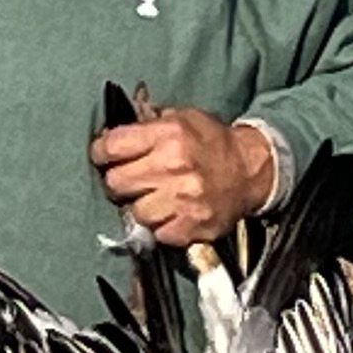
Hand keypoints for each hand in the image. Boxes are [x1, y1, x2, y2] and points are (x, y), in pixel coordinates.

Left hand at [91, 107, 279, 252]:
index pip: (111, 147)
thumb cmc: (211, 143)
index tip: (104, 157)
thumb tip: (110, 136)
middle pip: (116, 182)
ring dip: (139, 206)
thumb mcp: (181, 118)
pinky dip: (159, 226)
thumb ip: (145, 126)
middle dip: (118, 181)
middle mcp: (174, 166)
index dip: (102, 153)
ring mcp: (183, 199)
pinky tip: (169, 213)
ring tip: (152, 197)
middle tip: (129, 179)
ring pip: (134, 212)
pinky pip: (157, 233)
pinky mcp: (192, 226)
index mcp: (168, 135)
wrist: (249, 170)